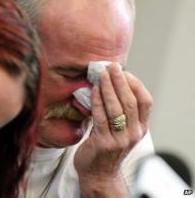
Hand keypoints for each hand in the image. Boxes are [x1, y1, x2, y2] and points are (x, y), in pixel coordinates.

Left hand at [74, 63, 152, 196]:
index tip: (123, 71)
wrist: (98, 173)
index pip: (145, 101)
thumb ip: (119, 111)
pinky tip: (93, 90)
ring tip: (101, 74)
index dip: (135, 84)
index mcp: (140, 128)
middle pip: (131, 101)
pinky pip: (101, 118)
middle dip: (120, 81)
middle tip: (111, 66)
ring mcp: (120, 139)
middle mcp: (134, 134)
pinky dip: (97, 102)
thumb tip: (110, 83)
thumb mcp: (119, 129)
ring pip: (117, 108)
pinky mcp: (104, 143)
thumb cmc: (106, 146)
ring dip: (108, 88)